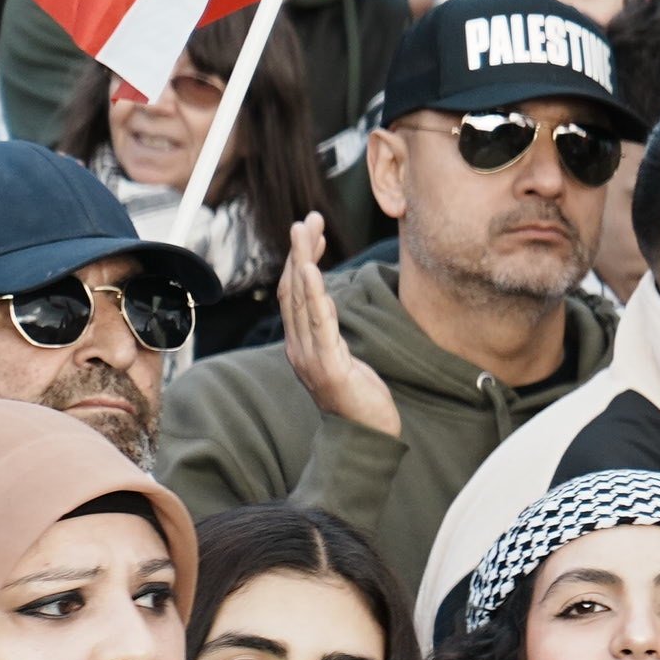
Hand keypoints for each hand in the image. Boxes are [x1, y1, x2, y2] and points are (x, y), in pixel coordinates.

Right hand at [279, 219, 398, 434]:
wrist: (365, 439)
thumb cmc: (359, 400)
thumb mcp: (343, 359)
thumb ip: (330, 334)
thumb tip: (327, 306)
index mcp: (302, 344)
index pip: (295, 294)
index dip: (300, 261)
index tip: (309, 232)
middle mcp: (299, 348)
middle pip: (294, 290)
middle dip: (299, 252)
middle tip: (306, 220)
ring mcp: (311, 357)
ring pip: (302, 301)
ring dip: (303, 262)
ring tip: (306, 231)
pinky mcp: (328, 367)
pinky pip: (318, 324)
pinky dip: (314, 295)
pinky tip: (312, 270)